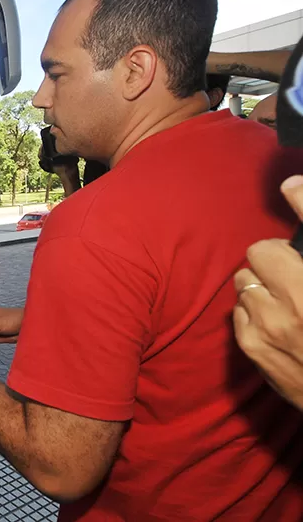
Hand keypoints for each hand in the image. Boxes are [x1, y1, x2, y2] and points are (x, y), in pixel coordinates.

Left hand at [233, 175, 302, 410]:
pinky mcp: (255, 348)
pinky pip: (239, 313)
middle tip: (296, 274)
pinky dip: (253, 315)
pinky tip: (279, 327)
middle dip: (275, 258)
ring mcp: (273, 325)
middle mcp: (300, 300)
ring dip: (263, 288)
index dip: (301, 199)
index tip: (291, 185)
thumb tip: (296, 189)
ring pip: (246, 282)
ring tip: (289, 304)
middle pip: (261, 251)